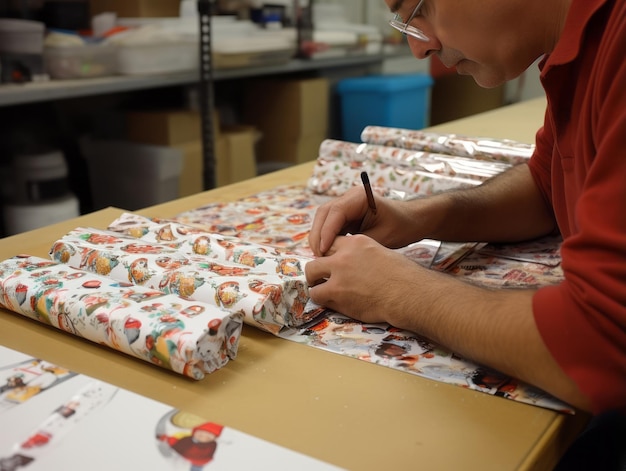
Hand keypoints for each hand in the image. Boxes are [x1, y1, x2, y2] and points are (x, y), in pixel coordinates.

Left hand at [305, 234, 423, 323]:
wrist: (408, 293)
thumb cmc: (402, 276)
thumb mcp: (380, 252)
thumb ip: (361, 255)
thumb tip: (353, 265)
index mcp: (356, 243)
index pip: (331, 244)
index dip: (329, 257)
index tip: (330, 265)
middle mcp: (343, 257)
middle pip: (314, 261)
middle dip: (315, 272)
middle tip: (321, 280)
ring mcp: (338, 276)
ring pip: (311, 278)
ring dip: (316, 287)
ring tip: (324, 293)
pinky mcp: (336, 295)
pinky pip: (319, 297)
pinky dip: (324, 301)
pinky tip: (333, 302)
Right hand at [309, 186, 419, 256]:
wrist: (411, 221)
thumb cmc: (400, 227)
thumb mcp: (381, 238)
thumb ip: (357, 245)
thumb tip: (335, 256)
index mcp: (360, 197)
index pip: (335, 212)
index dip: (326, 232)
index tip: (323, 251)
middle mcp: (349, 197)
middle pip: (324, 214)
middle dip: (318, 235)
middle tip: (319, 257)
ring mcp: (345, 205)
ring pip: (323, 219)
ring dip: (319, 237)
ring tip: (321, 257)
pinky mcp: (345, 215)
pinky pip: (329, 225)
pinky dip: (325, 238)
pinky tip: (326, 253)